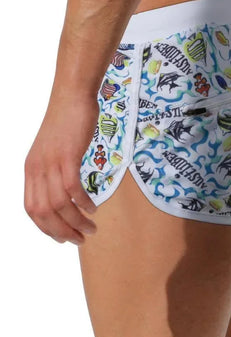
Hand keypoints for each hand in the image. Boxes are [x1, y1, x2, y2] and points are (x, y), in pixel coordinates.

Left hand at [24, 93, 99, 245]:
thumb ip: (54, 170)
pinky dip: (84, 203)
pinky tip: (94, 207)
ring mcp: (51, 163)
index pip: (31, 209)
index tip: (63, 238)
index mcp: (30, 170)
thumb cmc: (66, 122)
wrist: (71, 97)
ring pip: (59, 205)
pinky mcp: (67, 156)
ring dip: (76, 222)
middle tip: (80, 239)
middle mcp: (36, 169)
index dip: (46, 229)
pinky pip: (73, 188)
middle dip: (62, 232)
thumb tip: (65, 190)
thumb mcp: (53, 150)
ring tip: (91, 229)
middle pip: (44, 213)